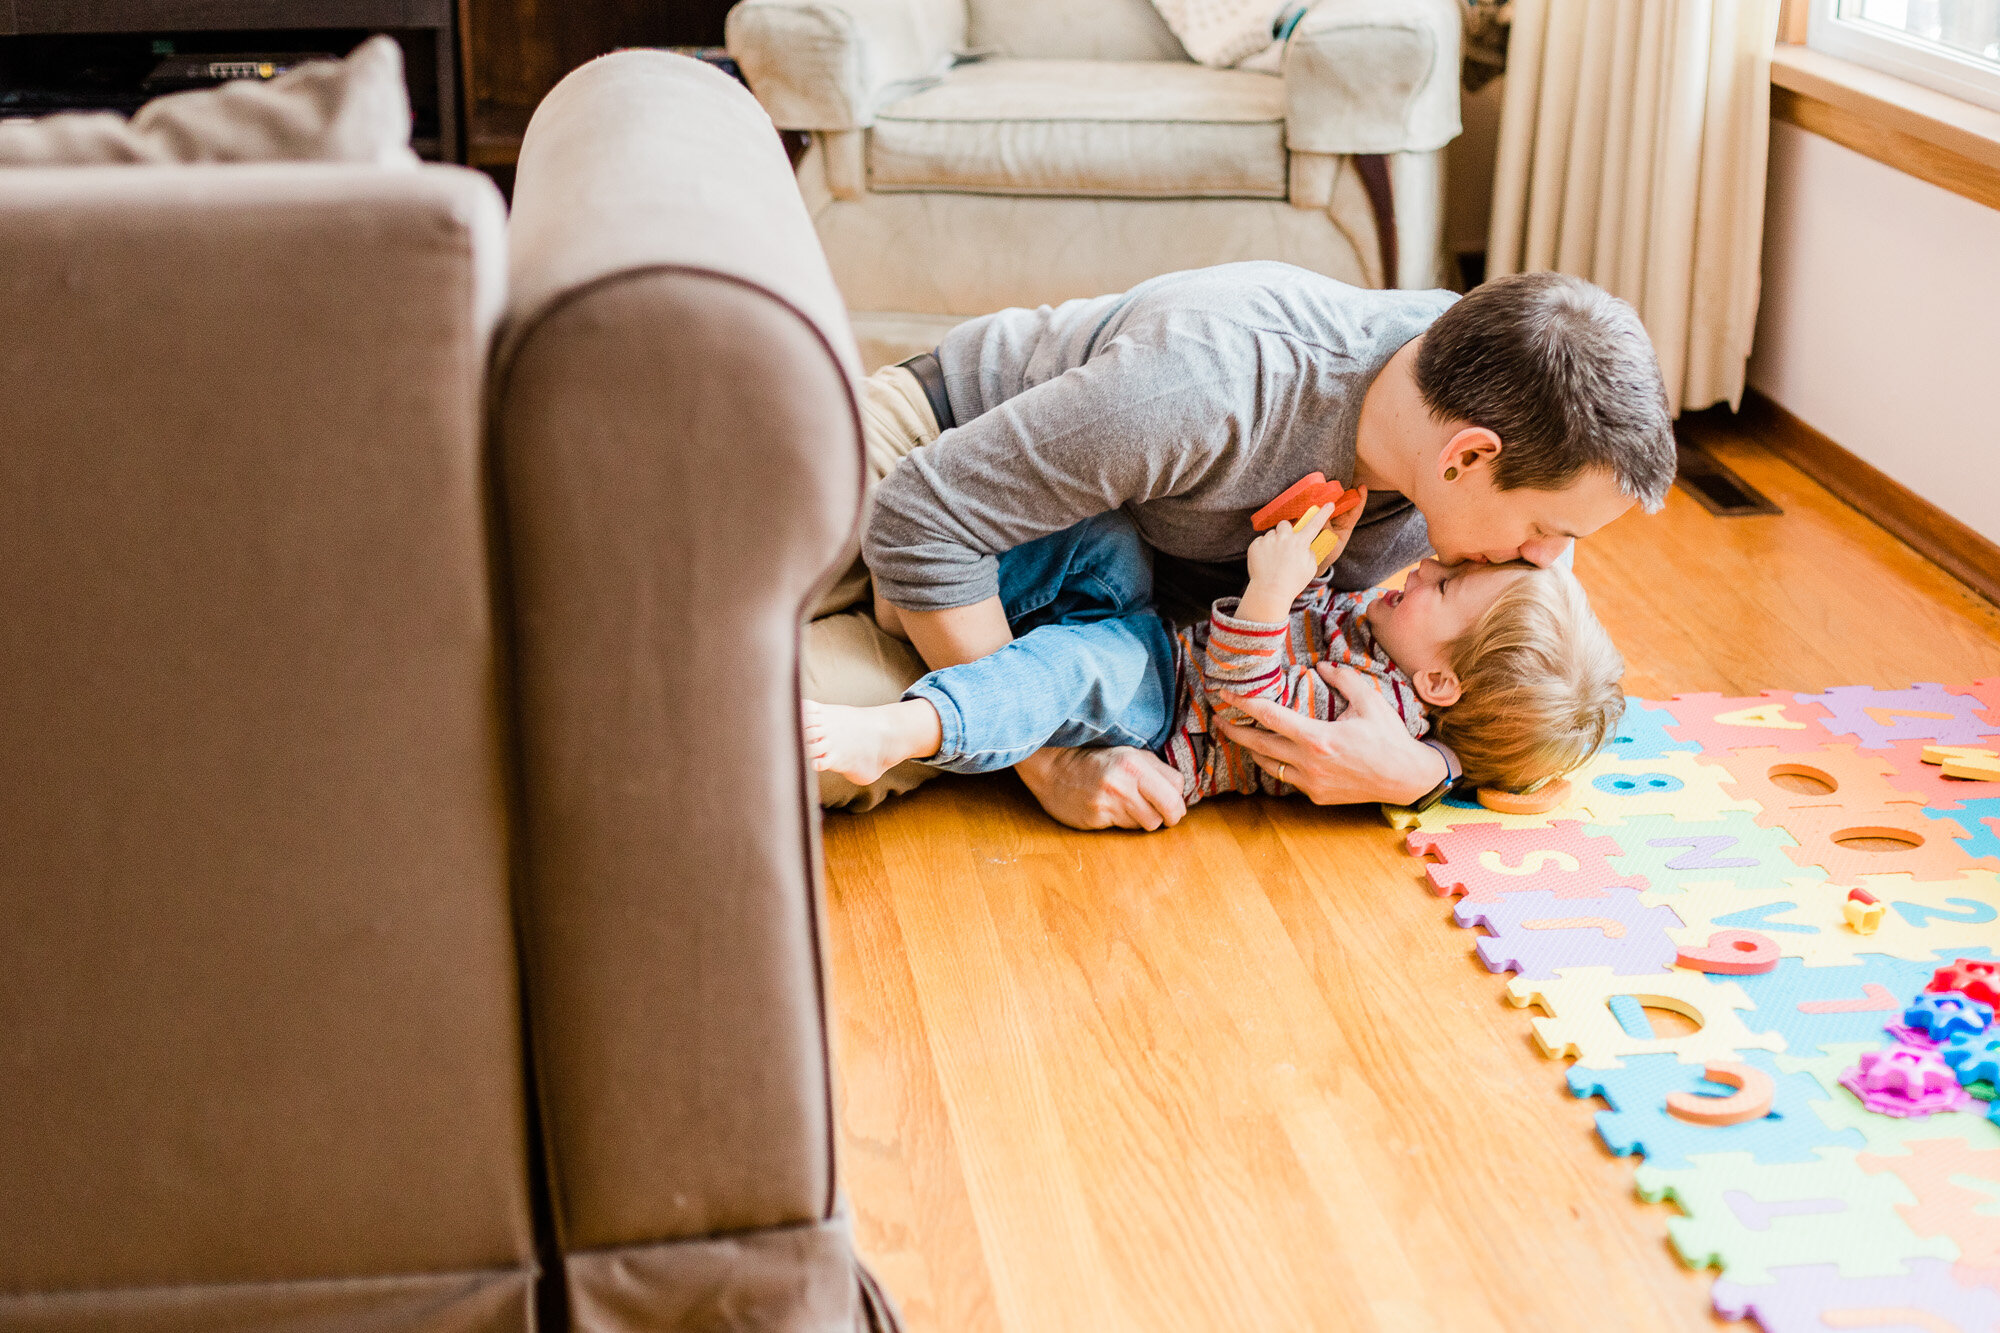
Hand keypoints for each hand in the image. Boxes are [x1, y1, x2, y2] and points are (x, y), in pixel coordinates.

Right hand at [1015, 746, 1187, 830]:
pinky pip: (1126, 828)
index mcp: (1135, 762)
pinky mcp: (1097, 817)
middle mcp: (1125, 781)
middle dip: (1170, 817)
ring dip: (1144, 820)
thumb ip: (1156, 770)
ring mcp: (1110, 801)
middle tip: (1165, 817)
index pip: (1176, 788)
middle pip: (1168, 811)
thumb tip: (1181, 795)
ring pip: (1148, 823)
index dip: (1178, 799)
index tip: (1171, 803)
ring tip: (1129, 808)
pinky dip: (1124, 823)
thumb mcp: (1128, 754)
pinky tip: (1112, 811)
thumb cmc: (1095, 762)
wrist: (1053, 770)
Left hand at [1214, 663, 1444, 805]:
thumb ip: (1343, 678)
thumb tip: (1321, 664)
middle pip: (1257, 745)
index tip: (1225, 695)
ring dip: (1252, 748)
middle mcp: (1309, 764)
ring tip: (1241, 733)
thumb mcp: (1370, 701)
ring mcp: (1311, 783)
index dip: (1243, 704)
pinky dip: (1276, 763)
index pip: (1269, 717)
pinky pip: (1286, 778)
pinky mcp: (1316, 796)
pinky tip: (1272, 752)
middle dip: (1233, 730)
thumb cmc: (1389, 738)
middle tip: (1218, 718)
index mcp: (1318, 739)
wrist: (1407, 778)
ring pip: (1268, 765)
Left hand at [1244, 503, 1331, 603]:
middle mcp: (1285, 538)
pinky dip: (1262, 550)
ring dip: (1273, 542)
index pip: (1314, 525)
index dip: (1323, 514)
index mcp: (1300, 543)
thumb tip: (1304, 546)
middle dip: (1285, 532)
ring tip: (1273, 560)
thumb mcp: (1310, 569)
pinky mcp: (1255, 545)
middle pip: (1285, 525)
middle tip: (1284, 546)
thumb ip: (1309, 553)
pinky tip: (1264, 562)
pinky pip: (1260, 542)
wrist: (1269, 592)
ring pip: (1271, 534)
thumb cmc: (1292, 582)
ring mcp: (1269, 540)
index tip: (1329, 504)